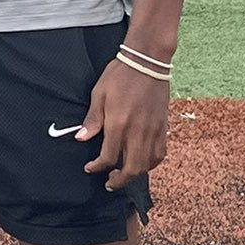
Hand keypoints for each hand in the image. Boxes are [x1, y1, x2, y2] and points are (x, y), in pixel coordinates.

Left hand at [79, 59, 168, 191]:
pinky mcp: (163, 128)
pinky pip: (159, 154)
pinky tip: (142, 162)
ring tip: (123, 174)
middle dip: (119, 180)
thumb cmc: (120, 75)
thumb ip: (92, 120)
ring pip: (146, 165)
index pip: (108, 157)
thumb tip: (81, 138)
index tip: (90, 168)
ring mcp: (152, 131)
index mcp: (118, 123)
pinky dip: (150, 163)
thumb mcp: (98, 94)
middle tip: (109, 182)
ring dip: (134, 175)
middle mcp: (137, 132)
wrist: (148, 62)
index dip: (97, 167)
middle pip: (131, 168)